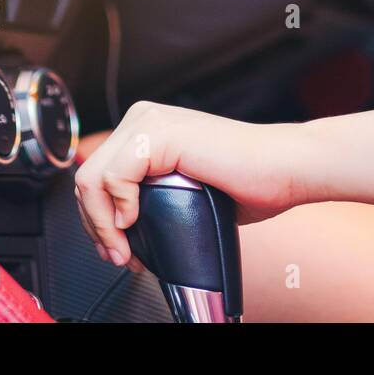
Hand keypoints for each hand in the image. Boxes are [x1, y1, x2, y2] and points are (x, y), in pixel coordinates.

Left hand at [73, 101, 309, 267]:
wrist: (287, 168)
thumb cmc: (250, 182)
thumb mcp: (183, 191)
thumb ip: (151, 196)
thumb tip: (122, 228)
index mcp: (147, 130)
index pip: (96, 175)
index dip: (97, 219)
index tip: (116, 249)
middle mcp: (143, 118)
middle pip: (87, 178)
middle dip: (96, 227)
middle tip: (118, 256)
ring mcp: (149, 122)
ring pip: (91, 178)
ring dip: (103, 224)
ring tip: (125, 248)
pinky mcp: (159, 134)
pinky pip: (112, 176)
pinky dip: (117, 208)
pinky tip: (135, 222)